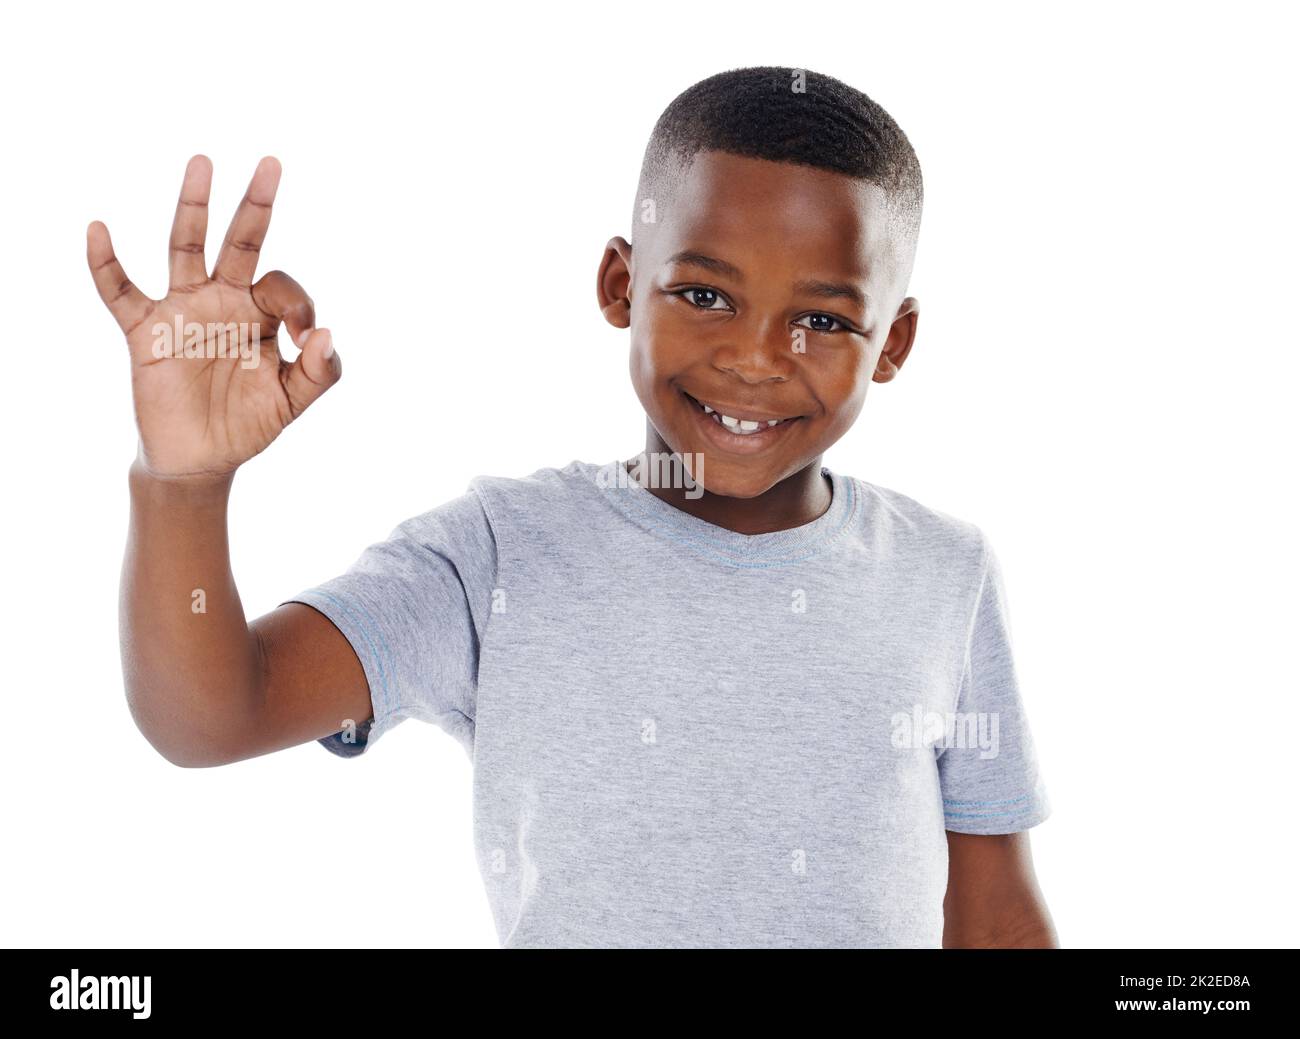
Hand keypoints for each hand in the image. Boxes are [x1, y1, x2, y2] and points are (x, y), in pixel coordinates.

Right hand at [88, 155, 340, 479]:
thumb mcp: (293, 402)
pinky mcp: (146, 331)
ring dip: (193, 207)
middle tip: (272, 163)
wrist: (201, 458)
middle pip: (241, 242)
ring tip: (202, 162)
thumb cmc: (248, 424)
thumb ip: (318, 373)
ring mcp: (183, 310)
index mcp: (261, 314)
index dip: (298, 303)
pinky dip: (105, 263)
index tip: (302, 336)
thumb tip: (326, 334)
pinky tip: (98, 231)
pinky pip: (120, 291)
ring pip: (186, 247)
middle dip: (256, 205)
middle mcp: (223, 300)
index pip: (282, 285)